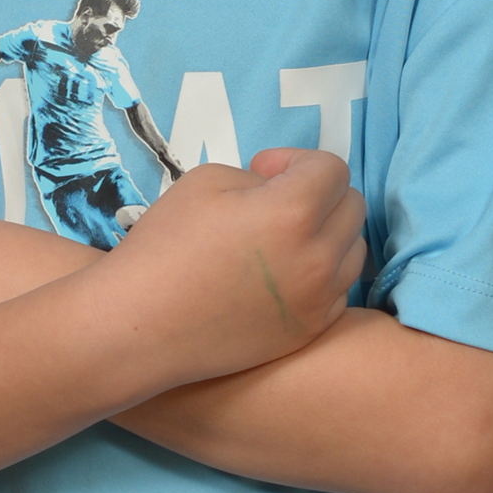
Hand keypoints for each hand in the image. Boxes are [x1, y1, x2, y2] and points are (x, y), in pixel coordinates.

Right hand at [102, 148, 367, 383]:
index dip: (297, 161)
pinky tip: (281, 276)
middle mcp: (318, 259)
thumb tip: (283, 191)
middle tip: (274, 202)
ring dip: (326, 234)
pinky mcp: (309, 332)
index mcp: (293, 213)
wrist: (139, 326)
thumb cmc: (165, 246)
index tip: (264, 171)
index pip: (332, 169)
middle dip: (319, 194)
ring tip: (281, 241)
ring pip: (353, 250)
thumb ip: (260, 178)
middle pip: (352, 207)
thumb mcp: (207, 181)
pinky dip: (320, 275)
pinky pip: (338, 291)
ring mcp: (318, 301)